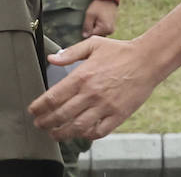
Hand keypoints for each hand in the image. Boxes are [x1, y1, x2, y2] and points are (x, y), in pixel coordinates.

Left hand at [29, 36, 159, 140]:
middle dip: (46, 122)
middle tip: (39, 125)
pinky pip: (99, 131)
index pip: (53, 97)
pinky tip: (80, 134)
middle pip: (61, 115)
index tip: (33, 111)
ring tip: (55, 134)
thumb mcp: (92, 45)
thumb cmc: (119, 51)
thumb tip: (51, 59)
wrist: (146, 60)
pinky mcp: (118, 115)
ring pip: (78, 127)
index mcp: (82, 76)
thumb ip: (70, 53)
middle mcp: (91, 93)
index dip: (39, 107)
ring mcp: (105, 106)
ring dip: (63, 133)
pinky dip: (87, 135)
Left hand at [83, 0, 117, 36]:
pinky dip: (99, 27)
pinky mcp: (112, 27)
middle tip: (91, 20)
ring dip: (96, 28)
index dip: (87, 30)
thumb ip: (87, 26)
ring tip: (95, 19)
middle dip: (92, 29)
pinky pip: (103, 30)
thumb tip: (85, 36)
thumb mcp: (90, 14)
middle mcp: (110, 31)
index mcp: (105, 28)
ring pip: (100, 33)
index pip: (92, 35)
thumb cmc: (99, 5)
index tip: (86, 24)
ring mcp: (112, 30)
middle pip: (97, 35)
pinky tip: (98, 20)